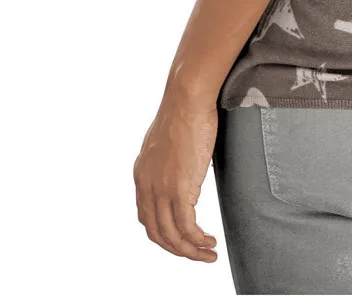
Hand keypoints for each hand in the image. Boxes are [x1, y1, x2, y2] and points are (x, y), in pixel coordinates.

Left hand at [133, 94, 218, 261]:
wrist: (187, 99)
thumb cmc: (184, 110)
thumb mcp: (168, 141)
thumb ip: (169, 160)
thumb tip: (183, 167)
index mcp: (142, 174)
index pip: (146, 217)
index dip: (163, 233)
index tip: (181, 238)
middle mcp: (147, 186)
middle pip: (156, 233)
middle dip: (176, 249)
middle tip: (196, 253)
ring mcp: (161, 189)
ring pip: (171, 236)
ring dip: (190, 251)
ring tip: (208, 253)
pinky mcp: (179, 188)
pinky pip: (186, 228)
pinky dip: (197, 241)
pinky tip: (209, 241)